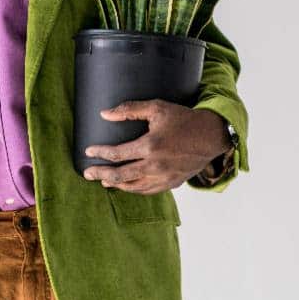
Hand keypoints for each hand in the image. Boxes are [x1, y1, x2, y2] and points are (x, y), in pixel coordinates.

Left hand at [82, 100, 229, 194]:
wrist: (211, 135)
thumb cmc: (184, 119)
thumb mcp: (157, 108)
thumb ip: (129, 110)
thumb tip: (105, 114)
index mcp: (150, 146)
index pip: (117, 154)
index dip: (100, 154)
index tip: (88, 152)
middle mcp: (155, 166)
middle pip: (120, 176)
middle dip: (100, 174)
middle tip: (87, 174)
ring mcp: (164, 177)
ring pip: (133, 187)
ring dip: (116, 185)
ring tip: (103, 181)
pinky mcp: (172, 183)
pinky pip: (148, 191)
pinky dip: (134, 189)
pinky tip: (126, 186)